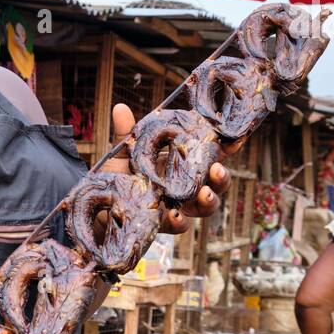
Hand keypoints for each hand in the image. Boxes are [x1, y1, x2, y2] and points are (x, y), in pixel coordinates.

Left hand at [102, 103, 234, 233]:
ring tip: (205, 194)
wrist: (97, 207)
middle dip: (221, 177)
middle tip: (217, 170)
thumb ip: (126, 134)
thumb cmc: (117, 177)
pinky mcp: (163, 224)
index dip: (226, 147)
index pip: (210, 154)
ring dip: (210, 200)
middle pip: (215, 183)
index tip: (236, 138)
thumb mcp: (122, 154)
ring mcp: (177, 206)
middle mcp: (185, 186)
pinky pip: (180, 225)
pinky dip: (180, 221)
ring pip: (205, 206)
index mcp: (181, 163)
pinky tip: (175, 215)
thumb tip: (120, 107)